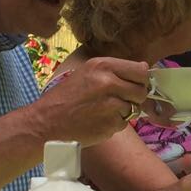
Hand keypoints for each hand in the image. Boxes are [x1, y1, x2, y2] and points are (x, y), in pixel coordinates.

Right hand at [31, 56, 148, 143]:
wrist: (45, 123)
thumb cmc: (65, 98)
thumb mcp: (87, 73)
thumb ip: (114, 71)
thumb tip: (145, 68)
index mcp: (102, 65)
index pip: (141, 70)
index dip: (140, 80)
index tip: (133, 85)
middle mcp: (108, 82)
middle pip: (141, 90)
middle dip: (134, 98)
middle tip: (118, 101)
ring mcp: (111, 104)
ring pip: (134, 108)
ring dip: (123, 112)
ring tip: (102, 111)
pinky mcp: (110, 123)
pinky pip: (124, 123)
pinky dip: (114, 125)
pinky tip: (98, 122)